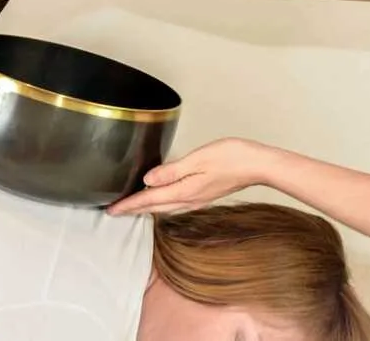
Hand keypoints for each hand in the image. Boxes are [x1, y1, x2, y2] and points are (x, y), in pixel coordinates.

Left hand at [106, 138, 270, 215]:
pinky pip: (176, 204)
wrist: (258, 165)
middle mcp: (189, 199)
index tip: (111, 210)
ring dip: (147, 208)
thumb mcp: (199, 159)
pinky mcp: (205, 195)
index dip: (129, 204)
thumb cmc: (232, 157)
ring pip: (165, 207)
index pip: (149, 199)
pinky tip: (163, 200)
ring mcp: (198, 199)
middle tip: (115, 211)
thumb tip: (147, 180)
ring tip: (133, 207)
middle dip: (134, 209)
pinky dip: (162, 204)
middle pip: (155, 207)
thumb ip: (172, 170)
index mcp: (184, 190)